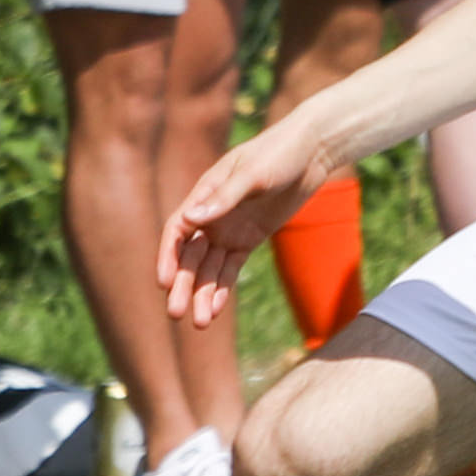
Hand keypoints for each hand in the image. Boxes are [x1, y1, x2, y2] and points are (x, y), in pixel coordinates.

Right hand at [160, 113, 339, 325]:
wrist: (310, 152)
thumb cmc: (278, 154)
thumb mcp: (253, 174)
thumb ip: (224, 198)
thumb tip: (189, 219)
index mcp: (204, 194)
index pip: (177, 231)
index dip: (168, 257)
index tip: (165, 282)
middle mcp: (211, 215)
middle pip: (190, 257)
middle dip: (183, 285)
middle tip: (176, 314)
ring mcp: (229, 229)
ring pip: (210, 268)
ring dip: (203, 294)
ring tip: (199, 323)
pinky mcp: (249, 239)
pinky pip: (231, 269)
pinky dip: (223, 289)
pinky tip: (216, 310)